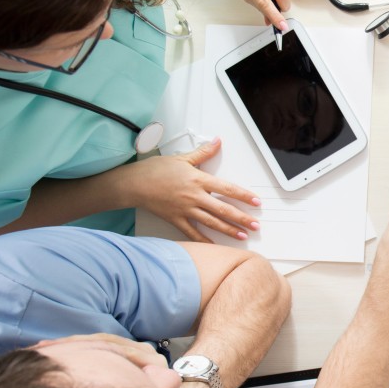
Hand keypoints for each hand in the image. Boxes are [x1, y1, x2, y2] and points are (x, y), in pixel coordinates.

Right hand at [129, 138, 261, 242]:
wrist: (133, 184)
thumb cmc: (155, 170)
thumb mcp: (182, 158)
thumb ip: (203, 152)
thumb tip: (217, 142)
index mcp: (198, 180)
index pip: (226, 188)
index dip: (243, 196)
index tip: (256, 202)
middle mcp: (194, 196)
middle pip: (223, 209)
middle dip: (242, 218)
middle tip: (256, 224)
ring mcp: (185, 209)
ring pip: (211, 222)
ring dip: (229, 229)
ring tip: (243, 235)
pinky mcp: (175, 219)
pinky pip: (192, 233)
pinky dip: (204, 240)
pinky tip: (215, 245)